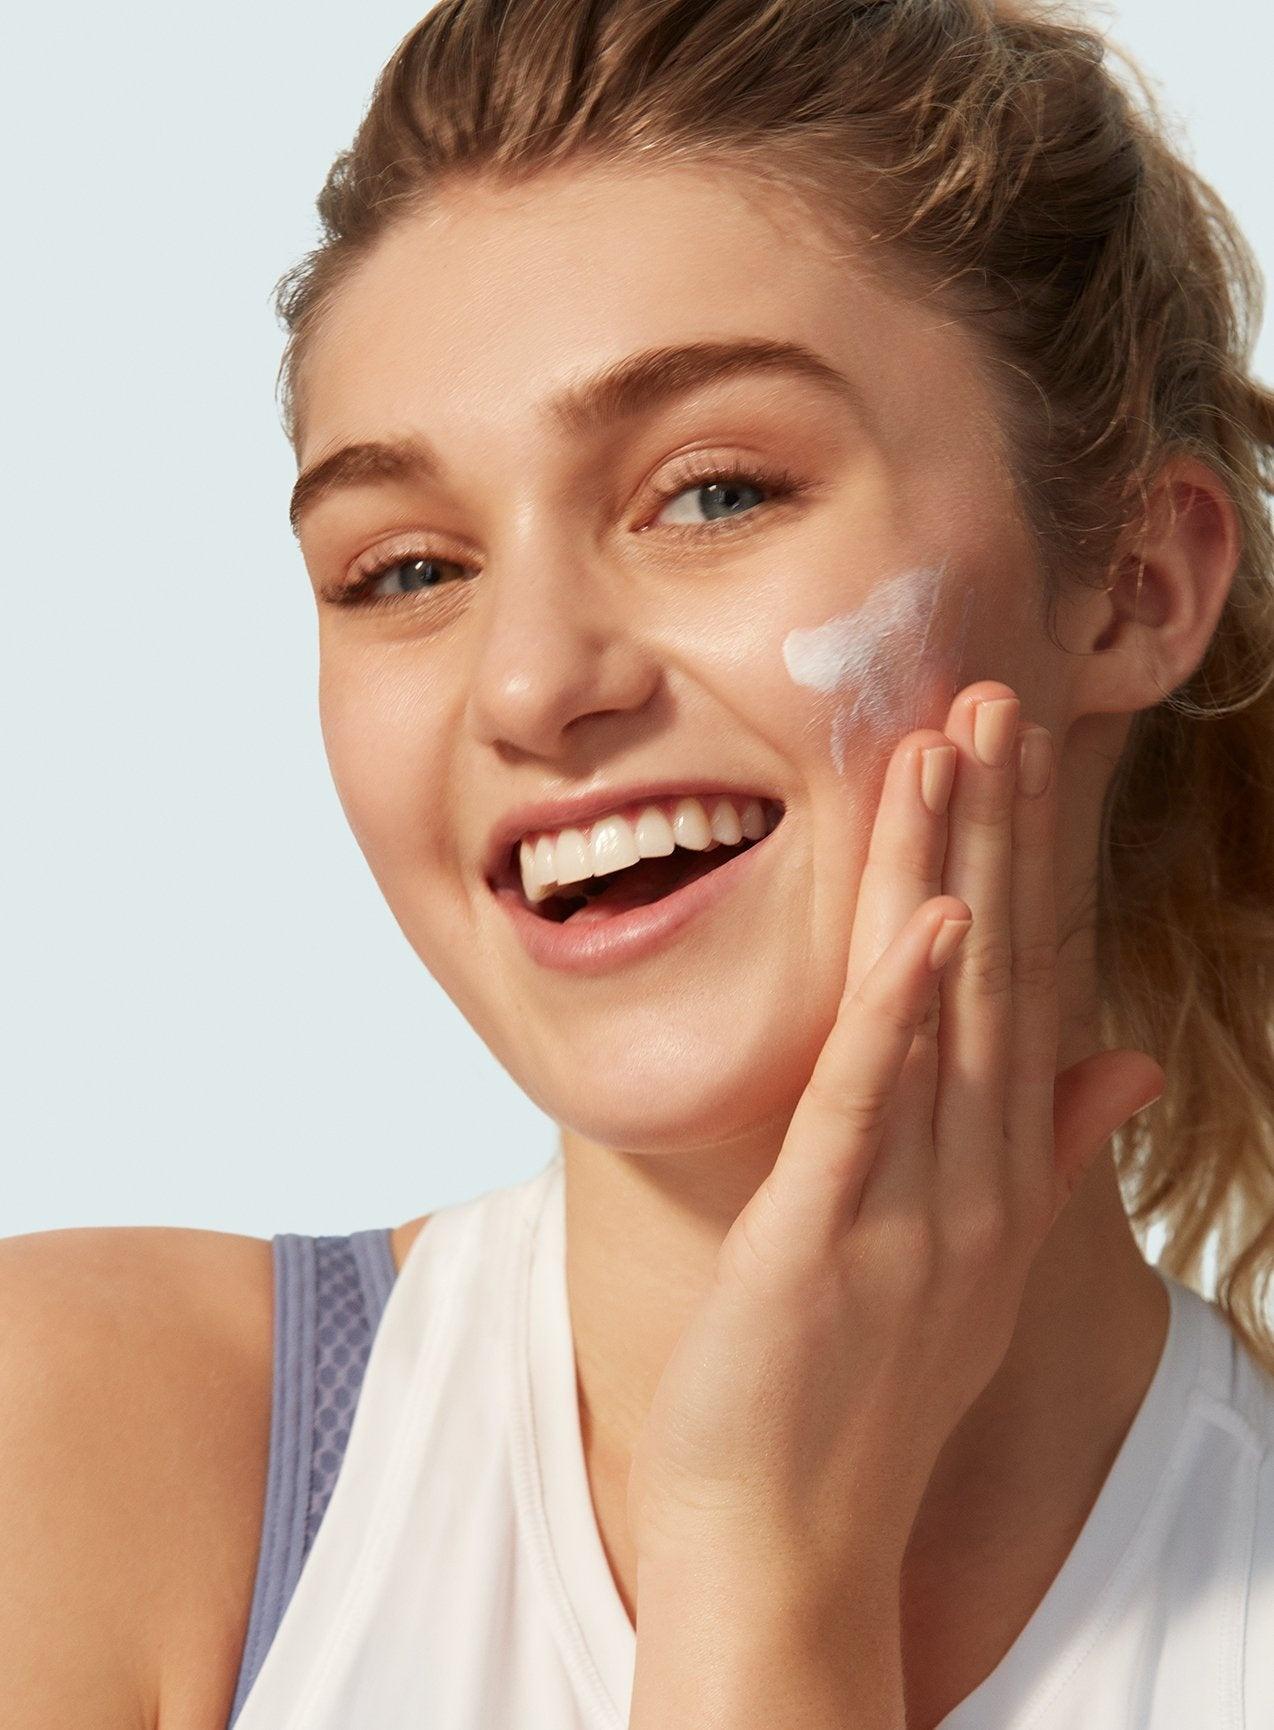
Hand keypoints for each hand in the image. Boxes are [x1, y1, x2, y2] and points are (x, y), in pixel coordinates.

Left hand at [626, 680, 1165, 1587]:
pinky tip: (923, 916)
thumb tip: (1129, 1056)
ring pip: (941, 1010)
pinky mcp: (827, 1239)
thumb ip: (1054, 1148)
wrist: (792, 1533)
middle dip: (994, 829)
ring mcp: (912, 1207)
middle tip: (995, 694)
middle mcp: (976, 1175)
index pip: (1019, 980)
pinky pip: (869, 1108)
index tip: (1012, 751)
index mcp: (1000, 1168)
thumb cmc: (867, 1384)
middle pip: (994, 967)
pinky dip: (899, 1011)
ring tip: (959, 746)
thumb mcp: (977, 1258)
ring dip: (951, 871)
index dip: (1018, 858)